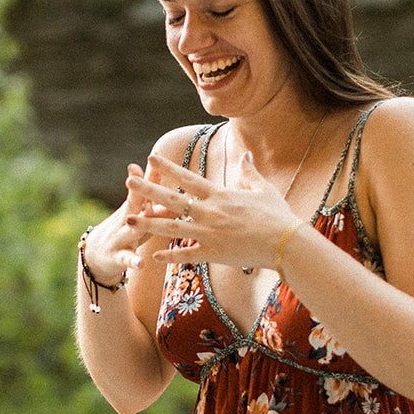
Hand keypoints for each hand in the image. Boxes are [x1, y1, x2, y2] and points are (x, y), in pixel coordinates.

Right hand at [81, 163, 159, 285]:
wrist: (96, 255)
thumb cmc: (129, 229)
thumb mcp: (140, 214)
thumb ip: (158, 200)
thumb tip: (180, 182)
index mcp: (136, 207)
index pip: (145, 188)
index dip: (150, 175)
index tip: (155, 158)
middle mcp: (126, 218)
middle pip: (133, 203)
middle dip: (136, 191)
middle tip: (136, 178)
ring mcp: (120, 237)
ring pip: (131, 230)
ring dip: (137, 225)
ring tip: (138, 221)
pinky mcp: (117, 257)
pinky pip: (126, 259)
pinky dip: (134, 261)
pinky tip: (142, 263)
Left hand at [125, 153, 296, 270]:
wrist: (286, 243)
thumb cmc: (278, 216)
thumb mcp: (263, 189)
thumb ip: (249, 173)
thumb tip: (246, 156)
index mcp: (220, 195)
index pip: (188, 178)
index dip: (168, 168)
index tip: (151, 159)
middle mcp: (210, 212)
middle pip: (172, 200)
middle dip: (149, 190)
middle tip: (128, 182)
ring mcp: (210, 233)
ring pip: (172, 228)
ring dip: (148, 225)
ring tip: (127, 221)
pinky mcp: (214, 253)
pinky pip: (187, 255)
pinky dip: (171, 256)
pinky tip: (154, 256)